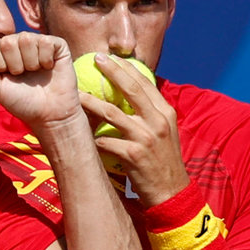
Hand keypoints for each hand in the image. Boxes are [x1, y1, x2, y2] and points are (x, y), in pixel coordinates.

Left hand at [0, 32, 79, 127]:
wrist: (49, 114)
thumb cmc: (21, 102)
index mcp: (1, 51)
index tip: (6, 76)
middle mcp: (18, 43)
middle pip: (7, 41)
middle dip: (14, 64)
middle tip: (22, 76)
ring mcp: (37, 42)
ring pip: (26, 39)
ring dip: (30, 63)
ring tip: (35, 72)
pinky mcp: (56, 44)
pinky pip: (45, 41)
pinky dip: (46, 60)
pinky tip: (48, 67)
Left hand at [80, 53, 188, 205]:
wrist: (171, 192)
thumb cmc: (164, 162)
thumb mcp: (165, 133)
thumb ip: (151, 114)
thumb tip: (132, 97)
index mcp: (166, 113)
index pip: (145, 84)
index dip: (127, 68)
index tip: (112, 58)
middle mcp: (157, 121)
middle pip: (131, 90)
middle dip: (112, 71)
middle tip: (95, 59)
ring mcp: (145, 138)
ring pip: (112, 113)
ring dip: (92, 102)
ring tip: (77, 94)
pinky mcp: (133, 154)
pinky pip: (106, 141)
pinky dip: (94, 137)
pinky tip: (82, 133)